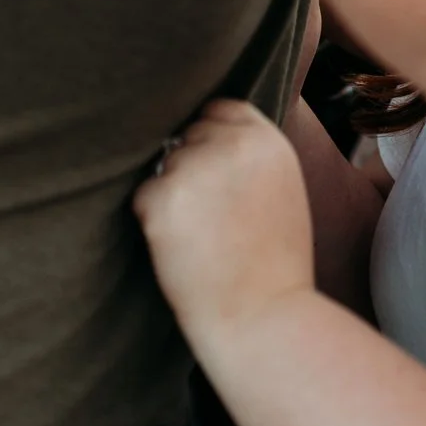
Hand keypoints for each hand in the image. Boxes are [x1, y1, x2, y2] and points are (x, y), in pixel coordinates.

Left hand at [134, 99, 313, 351]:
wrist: (262, 317)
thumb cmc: (274, 264)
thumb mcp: (282, 189)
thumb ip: (252, 156)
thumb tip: (208, 132)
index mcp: (267, 140)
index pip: (220, 108)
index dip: (211, 138)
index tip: (215, 172)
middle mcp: (231, 144)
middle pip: (187, 135)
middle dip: (189, 166)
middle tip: (209, 218)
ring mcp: (195, 168)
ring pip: (162, 166)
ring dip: (170, 195)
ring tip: (201, 238)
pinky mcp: (162, 197)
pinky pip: (143, 197)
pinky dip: (153, 221)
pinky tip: (182, 249)